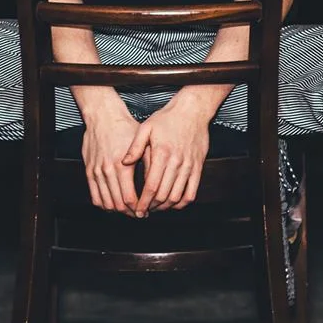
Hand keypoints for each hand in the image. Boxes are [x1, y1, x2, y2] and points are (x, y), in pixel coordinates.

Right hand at [82, 99, 142, 213]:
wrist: (103, 116)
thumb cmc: (125, 127)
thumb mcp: (143, 142)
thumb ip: (149, 162)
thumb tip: (157, 182)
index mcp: (122, 165)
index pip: (130, 198)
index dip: (138, 209)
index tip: (145, 211)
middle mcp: (108, 170)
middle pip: (118, 204)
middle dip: (130, 212)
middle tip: (139, 213)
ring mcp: (97, 172)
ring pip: (106, 203)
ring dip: (118, 211)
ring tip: (128, 210)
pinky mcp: (89, 171)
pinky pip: (95, 196)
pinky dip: (104, 205)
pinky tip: (113, 204)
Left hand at [127, 100, 211, 215]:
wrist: (192, 111)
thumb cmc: (167, 118)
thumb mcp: (146, 127)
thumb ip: (135, 147)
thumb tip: (124, 163)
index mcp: (162, 153)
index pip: (152, 186)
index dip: (144, 202)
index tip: (137, 209)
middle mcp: (176, 162)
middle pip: (164, 195)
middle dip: (152, 207)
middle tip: (143, 211)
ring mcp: (189, 166)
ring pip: (177, 197)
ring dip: (165, 207)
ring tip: (155, 208)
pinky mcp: (198, 168)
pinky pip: (191, 192)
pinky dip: (182, 203)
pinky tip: (172, 203)